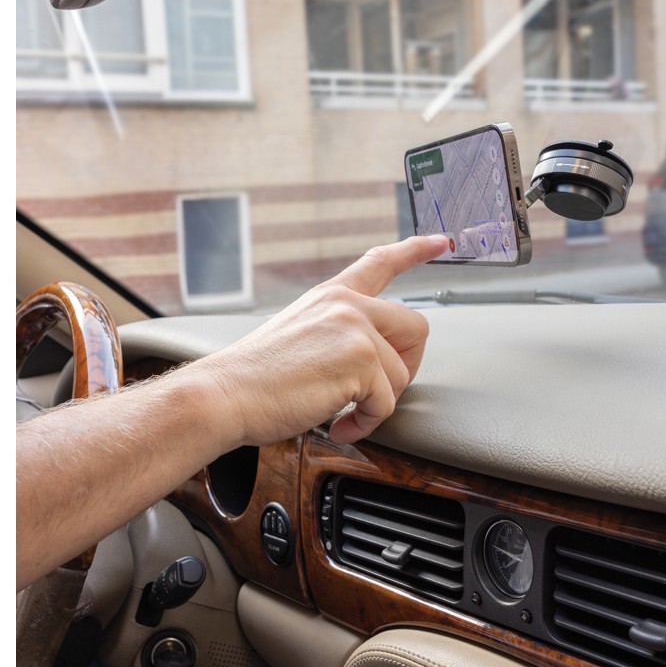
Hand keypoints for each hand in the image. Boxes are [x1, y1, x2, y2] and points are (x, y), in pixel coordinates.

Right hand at [196, 233, 449, 447]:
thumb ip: (339, 333)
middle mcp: (348, 304)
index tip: (441, 241)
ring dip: (376, 405)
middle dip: (406, 367)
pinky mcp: (360, 360)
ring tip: (340, 414)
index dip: (416, 250)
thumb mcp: (300, 335)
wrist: (224, 395)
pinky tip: (337, 425)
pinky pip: (386, 403)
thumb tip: (374, 360)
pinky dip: (365, 424)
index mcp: (331, 295)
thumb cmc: (254, 378)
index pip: (381, 262)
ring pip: (402, 375)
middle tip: (374, 393)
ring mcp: (356, 329)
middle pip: (416, 329)